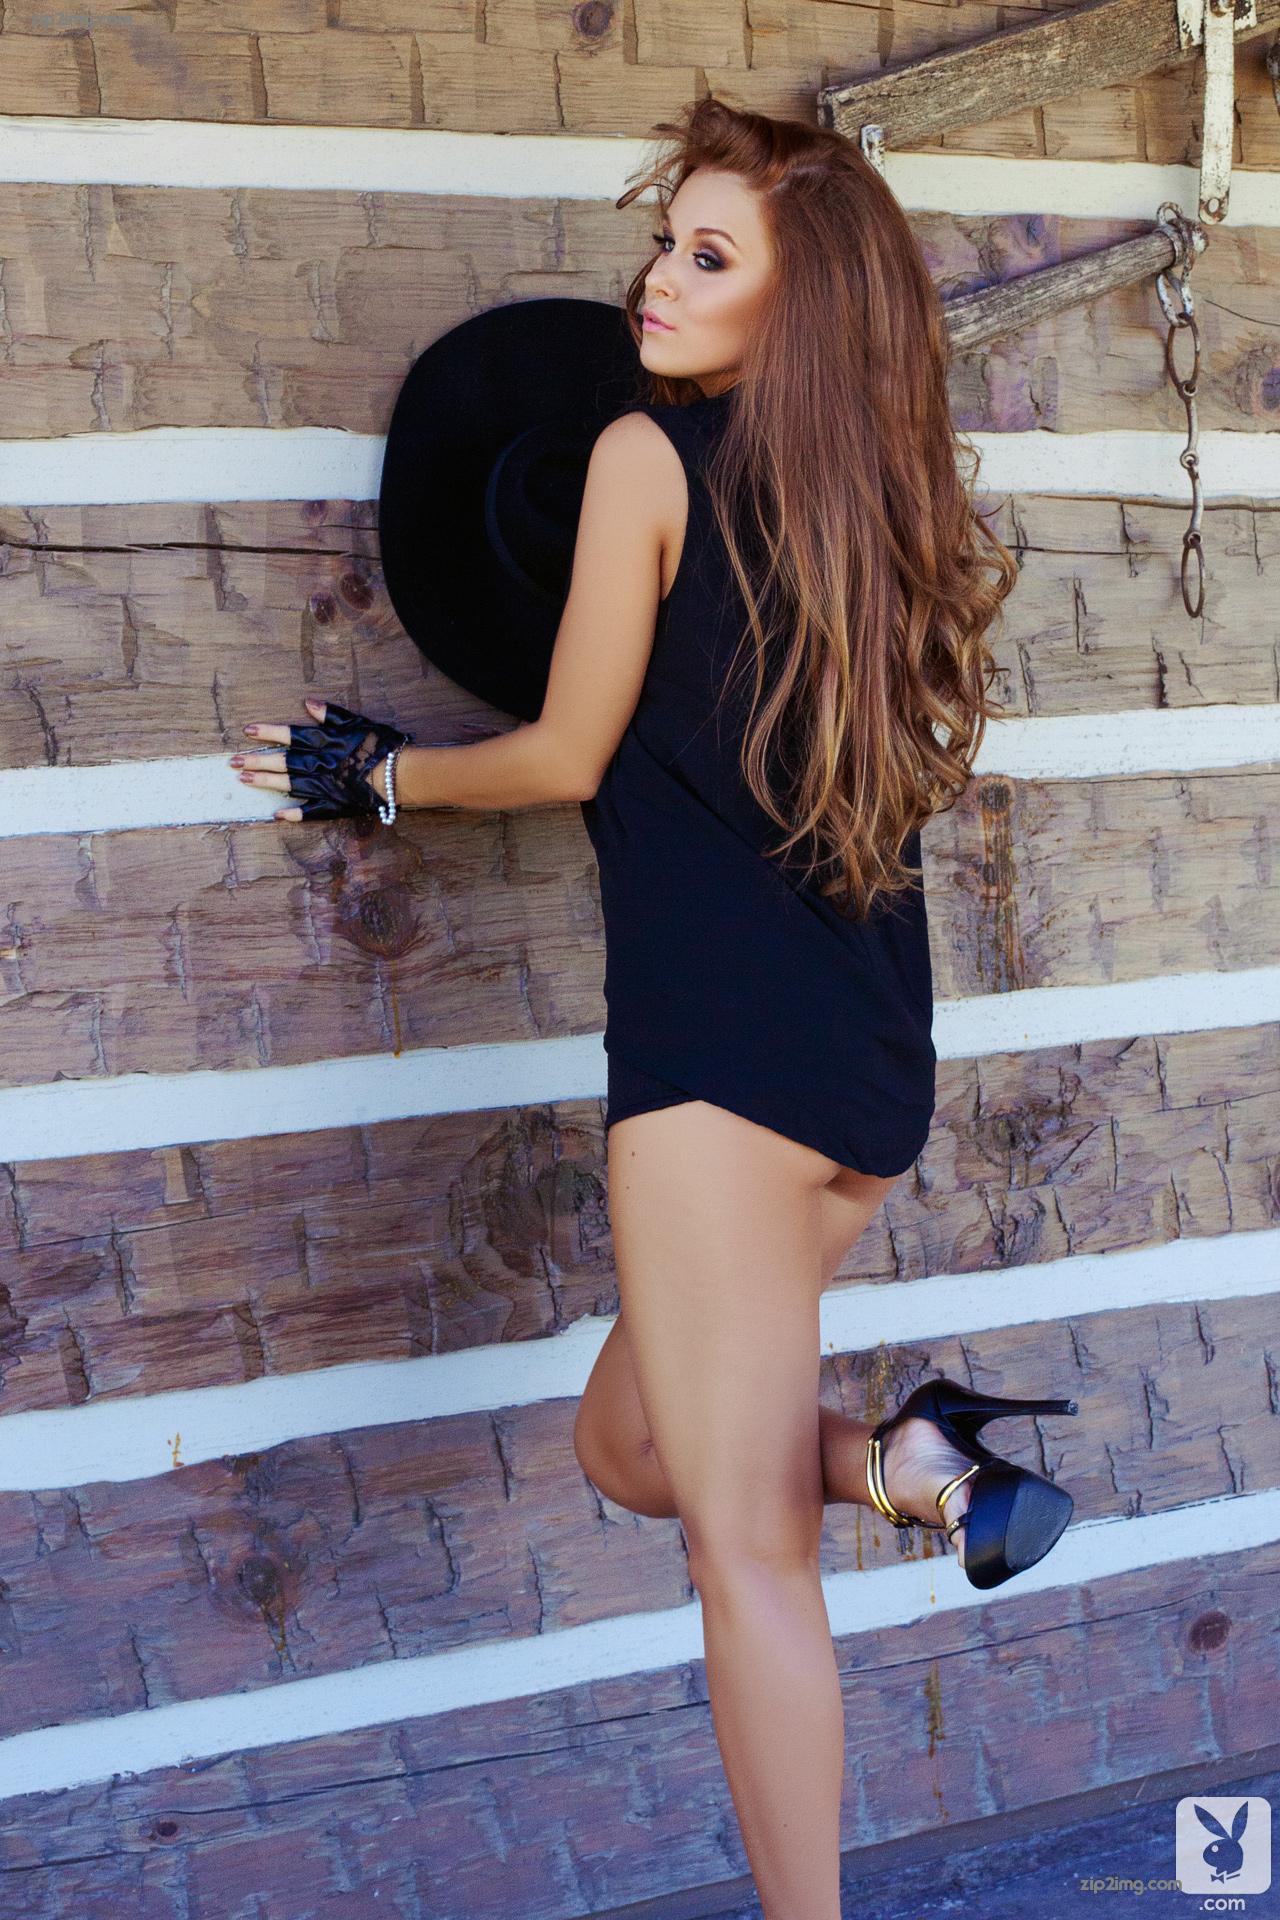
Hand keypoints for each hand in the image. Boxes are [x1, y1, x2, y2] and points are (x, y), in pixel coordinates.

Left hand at [229, 696, 410, 822]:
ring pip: (288, 784)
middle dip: (255, 761)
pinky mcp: (333, 804)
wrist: (398, 775)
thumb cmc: (380, 745)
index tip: (247, 731)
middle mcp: (318, 764)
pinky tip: (275, 815)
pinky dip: (293, 814)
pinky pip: (309, 811)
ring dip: (265, 782)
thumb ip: (332, 714)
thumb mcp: (357, 722)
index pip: (289, 735)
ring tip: (244, 780)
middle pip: (281, 761)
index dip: (267, 733)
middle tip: (232, 762)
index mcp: (323, 743)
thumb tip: (308, 704)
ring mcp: (324, 786)